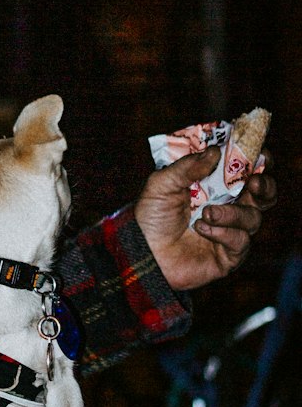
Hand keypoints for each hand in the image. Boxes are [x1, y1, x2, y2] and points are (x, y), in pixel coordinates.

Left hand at [134, 146, 276, 291]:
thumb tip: (215, 151)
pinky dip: (224, 233)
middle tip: (253, 183)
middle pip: (263, 194)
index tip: (260, 153)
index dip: (257, 161)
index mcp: (215, 186)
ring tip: (206, 213)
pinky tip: (201, 230)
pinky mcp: (229, 254)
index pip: (245, 170)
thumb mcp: (162, 184)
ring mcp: (230, 231)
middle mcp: (228, 206)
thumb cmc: (151, 216)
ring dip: (232, 213)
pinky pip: (241, 241)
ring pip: (253, 217)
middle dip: (264, 186)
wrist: (142, 253)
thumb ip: (188, 166)